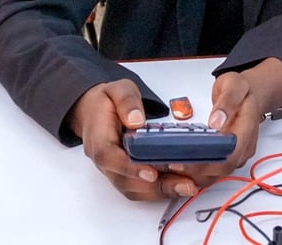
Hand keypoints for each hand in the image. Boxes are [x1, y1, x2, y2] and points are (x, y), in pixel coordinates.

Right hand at [68, 79, 198, 200]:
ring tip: (187, 187)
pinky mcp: (124, 175)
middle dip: (155, 187)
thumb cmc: (107, 101)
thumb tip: (136, 119)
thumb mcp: (118, 89)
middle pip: (125, 181)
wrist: (94, 110)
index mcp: (99, 137)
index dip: (130, 168)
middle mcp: (105, 160)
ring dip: (160, 192)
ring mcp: (114, 170)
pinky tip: (179, 187)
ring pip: (133, 190)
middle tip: (184, 185)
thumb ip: (127, 102)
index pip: (109, 157)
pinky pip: (139, 189)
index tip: (152, 173)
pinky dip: (159, 191)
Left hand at [171, 58, 281, 189]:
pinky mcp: (228, 159)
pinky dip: (195, 172)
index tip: (185, 156)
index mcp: (247, 129)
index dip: (208, 160)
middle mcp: (244, 147)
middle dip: (195, 170)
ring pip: (215, 175)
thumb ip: (227, 101)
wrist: (247, 94)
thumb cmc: (240, 89)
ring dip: (192, 175)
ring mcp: (237, 155)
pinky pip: (212, 172)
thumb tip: (217, 121)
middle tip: (170, 163)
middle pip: (221, 170)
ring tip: (170, 165)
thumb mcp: (234, 84)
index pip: (230, 154)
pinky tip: (180, 165)